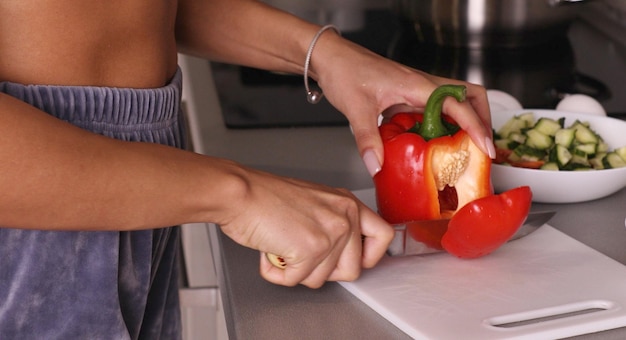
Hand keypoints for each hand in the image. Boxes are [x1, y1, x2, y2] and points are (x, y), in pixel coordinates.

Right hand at [216, 167, 392, 287]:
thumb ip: (333, 224)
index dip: (368, 257)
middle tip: (301, 253)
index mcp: (347, 203)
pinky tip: (270, 251)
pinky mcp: (311, 249)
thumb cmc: (265, 197)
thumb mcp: (314, 203)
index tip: (352, 261)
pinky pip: (295, 281)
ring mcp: (330, 233)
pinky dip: (277, 273)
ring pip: (321, 279)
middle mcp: (345, 216)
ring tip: (281, 245)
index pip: (383, 236)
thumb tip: (339, 255)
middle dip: (322, 270)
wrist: (240, 192)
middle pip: (352, 270)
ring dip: (296, 270)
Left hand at [310, 35, 494, 175]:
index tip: (485, 148)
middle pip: (470, 95)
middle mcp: (423, 84)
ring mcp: (418, 88)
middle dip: (483, 119)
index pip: (459, 104)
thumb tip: (377, 166)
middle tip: (482, 146)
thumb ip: (367, 139)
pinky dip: (447, 122)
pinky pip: (438, 106)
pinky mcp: (410, 94)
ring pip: (457, 99)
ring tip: (466, 145)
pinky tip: (436, 141)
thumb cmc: (345, 72)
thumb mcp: (355, 109)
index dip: (476, 127)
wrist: (332, 58)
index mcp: (417, 85)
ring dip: (468, 119)